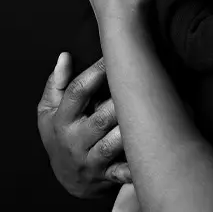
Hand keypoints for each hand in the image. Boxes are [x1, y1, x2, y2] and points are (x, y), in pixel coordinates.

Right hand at [37, 52, 131, 197]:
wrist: (65, 177)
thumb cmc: (59, 133)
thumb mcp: (48, 110)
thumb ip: (57, 83)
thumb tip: (65, 56)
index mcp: (62, 120)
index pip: (78, 92)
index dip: (96, 71)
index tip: (113, 55)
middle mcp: (75, 141)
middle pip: (100, 119)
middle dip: (118, 103)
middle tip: (138, 82)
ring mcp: (90, 160)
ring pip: (111, 144)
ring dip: (127, 130)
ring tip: (145, 112)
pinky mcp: (105, 175)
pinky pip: (120, 173)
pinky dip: (132, 169)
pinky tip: (145, 156)